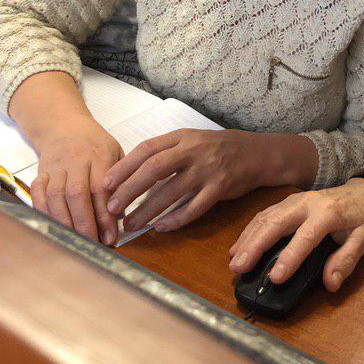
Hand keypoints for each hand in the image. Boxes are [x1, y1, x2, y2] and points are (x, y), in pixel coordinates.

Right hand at [29, 117, 123, 242]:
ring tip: (74, 241)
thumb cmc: (94, 143)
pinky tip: (52, 227)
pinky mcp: (40, 172)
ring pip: (56, 196)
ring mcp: (55, 166)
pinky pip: (38, 193)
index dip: (105, 215)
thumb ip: (120, 182)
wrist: (63, 123)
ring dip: (64, 221)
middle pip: (77, 193)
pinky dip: (43, 212)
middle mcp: (75, 160)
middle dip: (84, 223)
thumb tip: (122, 217)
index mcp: (98, 155)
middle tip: (92, 244)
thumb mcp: (115, 153)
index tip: (111, 237)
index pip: (101, 188)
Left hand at [102, 129, 315, 233]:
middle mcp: (194, 150)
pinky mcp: (221, 188)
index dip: (125, 167)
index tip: (106, 183)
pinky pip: (195, 207)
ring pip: (172, 191)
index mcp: (182, 137)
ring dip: (148, 210)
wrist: (257, 153)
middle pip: (155, 169)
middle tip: (112, 207)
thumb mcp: (191, 140)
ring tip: (131, 223)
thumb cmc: (217, 148)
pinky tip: (161, 227)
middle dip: (131, 189)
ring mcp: (208, 169)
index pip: (147, 149)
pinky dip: (176, 218)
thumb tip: (130, 173)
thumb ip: (165, 152)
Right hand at [228, 178, 363, 292]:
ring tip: (234, 261)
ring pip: (265, 217)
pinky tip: (241, 246)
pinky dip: (250, 231)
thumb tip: (330, 283)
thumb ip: (347, 261)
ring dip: (248, 239)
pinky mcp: (289, 201)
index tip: (275, 277)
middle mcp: (307, 203)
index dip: (289, 258)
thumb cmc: (363, 216)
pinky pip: (265, 214)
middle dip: (254, 246)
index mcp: (328, 213)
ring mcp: (295, 200)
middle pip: (275, 223)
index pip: (305, 237)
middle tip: (238, 268)